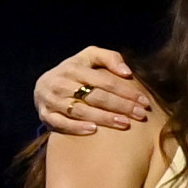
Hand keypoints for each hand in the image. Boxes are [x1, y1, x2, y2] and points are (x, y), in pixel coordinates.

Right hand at [36, 47, 150, 135]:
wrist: (44, 85)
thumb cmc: (75, 72)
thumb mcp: (89, 57)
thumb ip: (109, 58)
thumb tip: (127, 72)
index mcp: (73, 68)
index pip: (105, 81)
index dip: (126, 91)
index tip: (144, 101)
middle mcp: (61, 83)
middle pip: (95, 96)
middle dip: (121, 106)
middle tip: (140, 114)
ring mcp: (52, 100)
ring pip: (81, 111)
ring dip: (104, 118)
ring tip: (124, 123)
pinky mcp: (45, 114)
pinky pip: (61, 123)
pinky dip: (76, 127)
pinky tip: (94, 130)